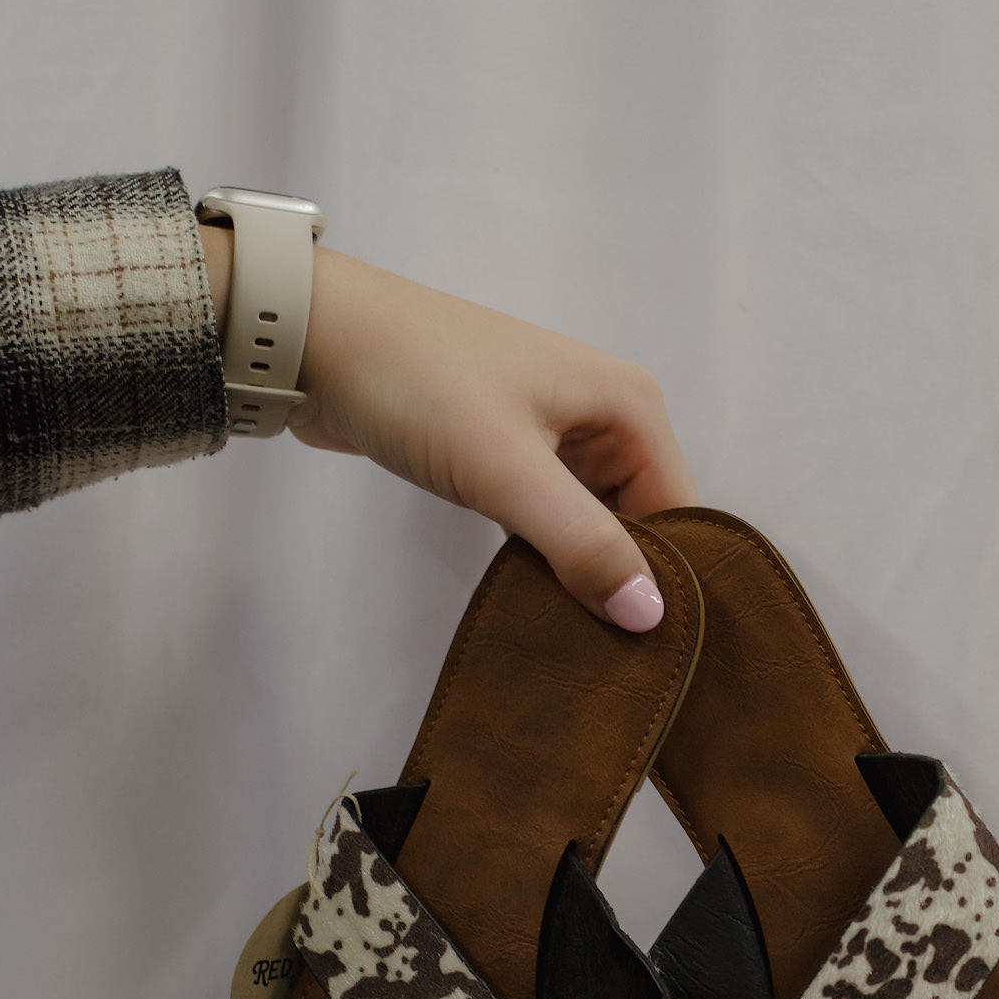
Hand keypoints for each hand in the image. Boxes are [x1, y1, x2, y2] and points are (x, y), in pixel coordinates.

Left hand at [199, 230, 695, 629]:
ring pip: (592, 527)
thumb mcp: (505, 468)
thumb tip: (649, 617)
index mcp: (630, 406)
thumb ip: (581, 543)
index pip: (682, 512)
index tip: (651, 652)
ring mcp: (556, 437)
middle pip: (642, 524)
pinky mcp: (509, 456)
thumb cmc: (418, 381)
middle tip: (606, 661)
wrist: (316, 337)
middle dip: (624, 584)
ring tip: (571, 643)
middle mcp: (605, 418)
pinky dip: (542, 560)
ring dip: (579, 576)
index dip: (671, 580)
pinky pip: (547, 522)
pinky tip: (531, 607)